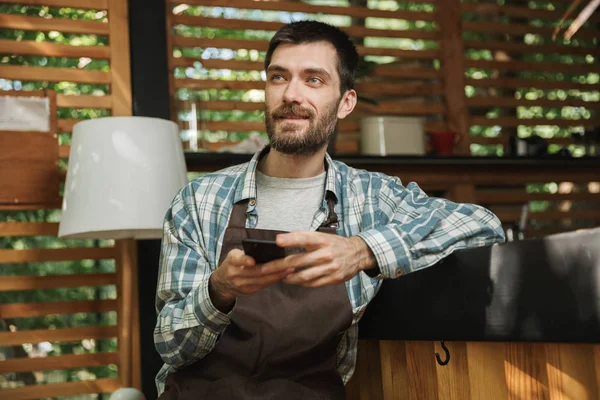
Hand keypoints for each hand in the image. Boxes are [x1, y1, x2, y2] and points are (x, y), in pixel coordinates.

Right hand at [209, 248, 294, 311]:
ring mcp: (241, 285)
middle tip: (288, 263)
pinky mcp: (248, 292)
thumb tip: (267, 250)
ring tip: (290, 269)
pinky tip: (283, 275)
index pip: (237, 260)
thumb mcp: (234, 255)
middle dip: (273, 268)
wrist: (222, 283)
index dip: (245, 260)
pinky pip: (263, 285)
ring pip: (262, 280)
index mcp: (231, 261)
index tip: (253, 260)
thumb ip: (246, 253)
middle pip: (256, 271)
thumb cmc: (232, 264)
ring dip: (277, 275)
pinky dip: (273, 280)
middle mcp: (235, 274)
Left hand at [261, 232, 376, 287]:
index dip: (291, 239)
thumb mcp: (322, 236)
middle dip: (279, 266)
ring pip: (304, 276)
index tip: (277, 241)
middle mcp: (326, 253)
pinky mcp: (333, 278)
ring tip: (280, 277)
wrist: (358, 254)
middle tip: (265, 269)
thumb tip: (282, 239)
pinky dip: (302, 283)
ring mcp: (330, 267)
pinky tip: (295, 281)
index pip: (305, 238)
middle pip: (299, 261)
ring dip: (289, 278)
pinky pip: (313, 283)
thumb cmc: (336, 244)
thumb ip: (304, 237)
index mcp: (323, 240)